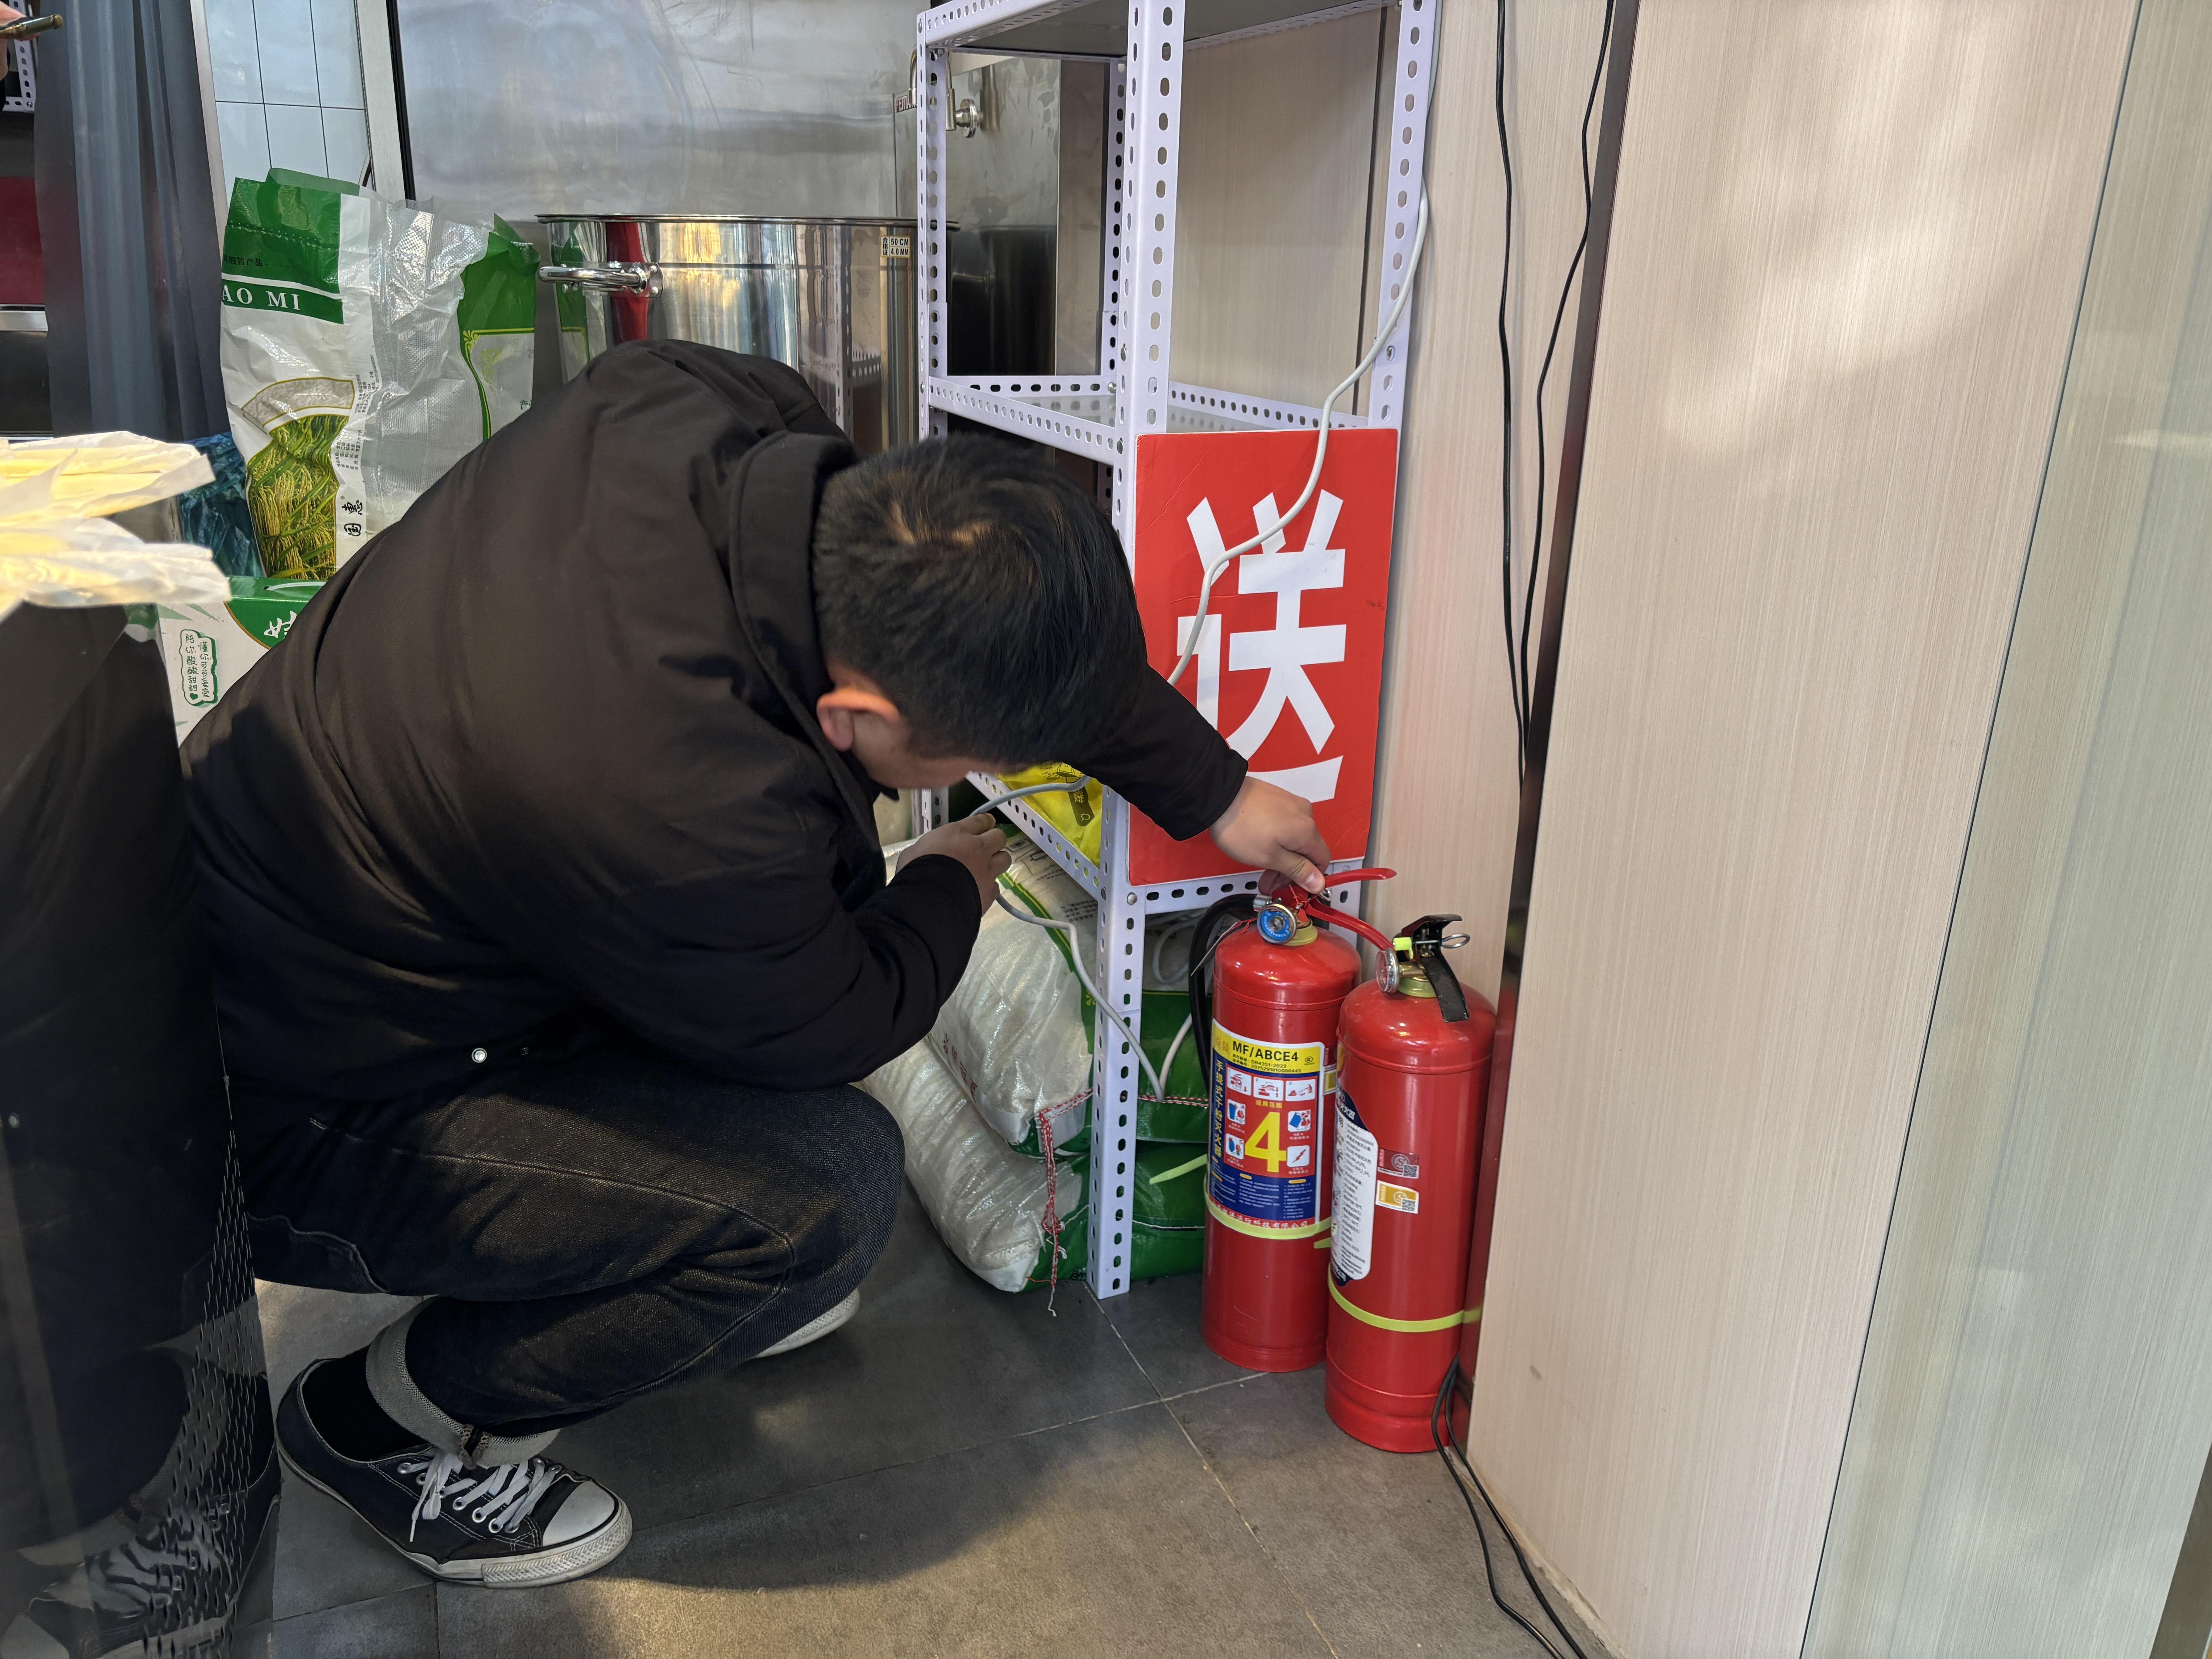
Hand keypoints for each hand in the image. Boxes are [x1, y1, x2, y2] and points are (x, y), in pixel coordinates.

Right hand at [899, 813, 1010, 914]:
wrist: (929, 900)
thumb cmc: (915, 871)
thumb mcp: (915, 851)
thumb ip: (931, 847)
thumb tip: (931, 851)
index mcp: (958, 833)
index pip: (981, 821)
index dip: (985, 823)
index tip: (985, 826)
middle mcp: (977, 848)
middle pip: (999, 837)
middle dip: (994, 841)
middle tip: (985, 849)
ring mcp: (987, 870)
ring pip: (1005, 859)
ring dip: (997, 862)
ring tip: (986, 870)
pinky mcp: (990, 892)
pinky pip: (996, 886)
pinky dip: (988, 888)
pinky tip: (978, 892)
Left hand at [1209, 776, 1329, 892]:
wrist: (1219, 794)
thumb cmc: (1242, 828)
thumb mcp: (1270, 857)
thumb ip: (1297, 870)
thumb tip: (1319, 883)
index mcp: (1308, 831)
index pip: (1323, 860)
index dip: (1310, 878)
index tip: (1292, 888)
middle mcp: (1305, 814)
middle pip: (1307, 850)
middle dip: (1290, 872)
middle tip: (1269, 885)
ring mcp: (1292, 804)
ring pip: (1295, 838)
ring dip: (1282, 858)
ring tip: (1261, 871)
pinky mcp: (1279, 799)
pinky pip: (1285, 825)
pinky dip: (1277, 840)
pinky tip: (1260, 849)